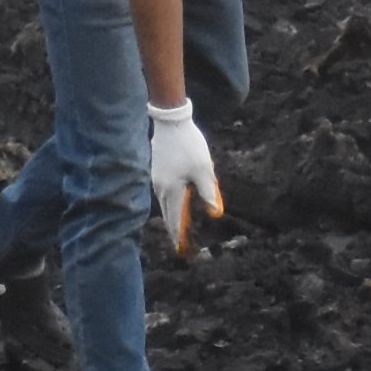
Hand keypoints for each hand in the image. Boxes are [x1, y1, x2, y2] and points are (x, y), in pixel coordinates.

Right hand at [144, 100, 223, 254]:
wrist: (171, 121)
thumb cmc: (189, 145)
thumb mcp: (204, 170)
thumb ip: (208, 192)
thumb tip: (214, 212)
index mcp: (172, 190)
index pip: (174, 219)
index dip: (178, 235)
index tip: (181, 248)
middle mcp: (160, 188)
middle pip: (167, 213)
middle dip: (174, 229)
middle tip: (179, 243)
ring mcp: (156, 178)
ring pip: (165, 203)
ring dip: (171, 216)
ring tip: (177, 227)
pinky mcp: (157, 170)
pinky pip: (164, 192)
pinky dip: (170, 202)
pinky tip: (175, 202)